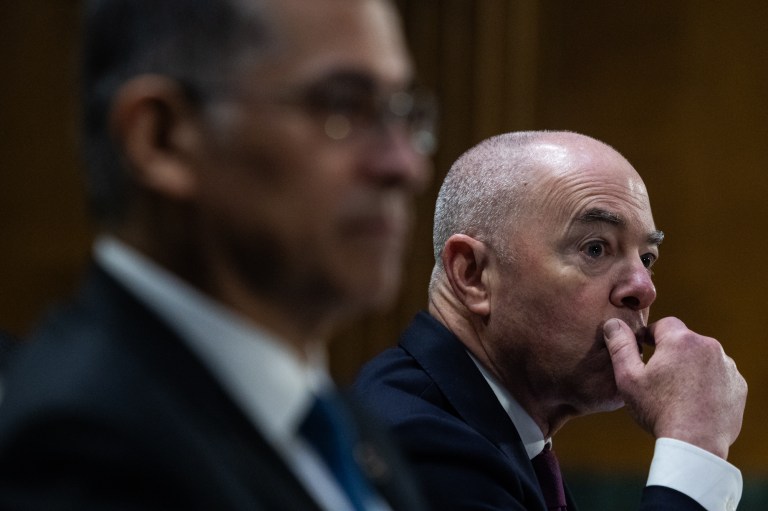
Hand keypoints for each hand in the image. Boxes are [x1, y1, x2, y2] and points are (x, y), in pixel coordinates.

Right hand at [603, 317, 746, 458]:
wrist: (696, 444)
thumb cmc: (658, 410)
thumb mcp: (629, 378)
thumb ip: (620, 346)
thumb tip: (612, 323)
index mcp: (680, 341)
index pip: (663, 324)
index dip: (650, 335)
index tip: (643, 350)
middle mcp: (709, 347)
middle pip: (684, 341)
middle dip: (671, 353)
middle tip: (658, 377)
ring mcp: (727, 367)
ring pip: (702, 358)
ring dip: (690, 367)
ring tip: (677, 392)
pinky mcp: (738, 386)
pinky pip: (719, 376)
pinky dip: (707, 383)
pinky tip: (694, 401)